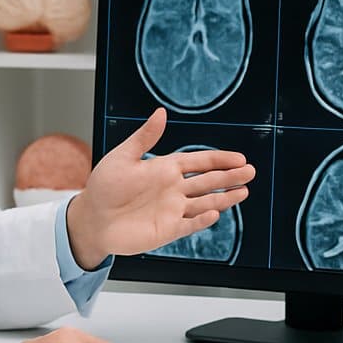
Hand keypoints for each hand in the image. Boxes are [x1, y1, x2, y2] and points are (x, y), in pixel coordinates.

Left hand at [66, 108, 254, 269]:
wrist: (91, 218)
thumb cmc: (104, 186)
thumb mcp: (122, 157)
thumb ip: (144, 138)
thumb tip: (160, 113)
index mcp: (165, 168)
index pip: (199, 162)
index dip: (219, 160)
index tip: (239, 158)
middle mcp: (173, 189)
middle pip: (208, 181)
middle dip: (229, 176)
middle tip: (251, 171)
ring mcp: (172, 210)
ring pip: (205, 202)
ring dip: (224, 197)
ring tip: (243, 191)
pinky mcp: (166, 230)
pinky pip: (189, 224)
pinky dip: (202, 219)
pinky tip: (215, 212)